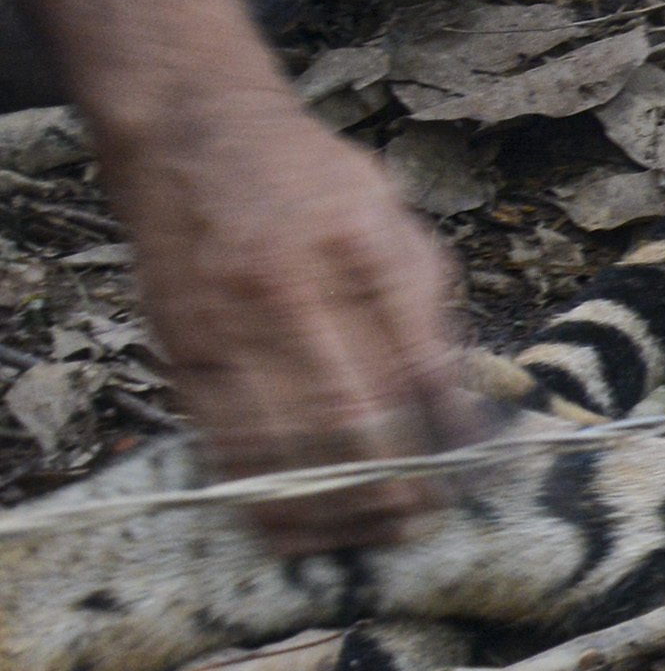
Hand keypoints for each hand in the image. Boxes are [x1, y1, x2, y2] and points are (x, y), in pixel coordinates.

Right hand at [111, 92, 471, 552]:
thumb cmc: (311, 180)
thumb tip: (460, 398)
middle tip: (425, 514)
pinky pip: (225, 444)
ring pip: (283, 444)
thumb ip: (425, 302)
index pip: (417, 363)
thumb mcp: (392, 215)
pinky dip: (266, 495)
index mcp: (360, 246)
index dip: (450, 431)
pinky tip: (300, 522)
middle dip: (395, 480)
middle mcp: (290, 289)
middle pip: (350, 415)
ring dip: (334, 505)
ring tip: (373, 531)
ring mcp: (227, 327)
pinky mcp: (181, 356)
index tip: (476, 470)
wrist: (195, 140)